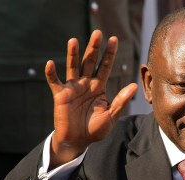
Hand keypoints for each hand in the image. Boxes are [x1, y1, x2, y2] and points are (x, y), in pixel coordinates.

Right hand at [46, 31, 137, 167]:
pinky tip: (50, 63)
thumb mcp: (111, 116)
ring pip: (73, 66)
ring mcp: (73, 87)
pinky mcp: (60, 95)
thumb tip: (134, 85)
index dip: (109, 54)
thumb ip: (121, 101)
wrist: (78, 141)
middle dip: (94, 48)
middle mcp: (86, 83)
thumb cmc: (94, 130)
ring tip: (73, 40)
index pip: (105, 66)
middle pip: (90, 62)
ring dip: (72, 54)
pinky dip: (51, 73)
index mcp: (99, 87)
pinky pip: (55, 81)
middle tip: (97, 33)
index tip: (114, 39)